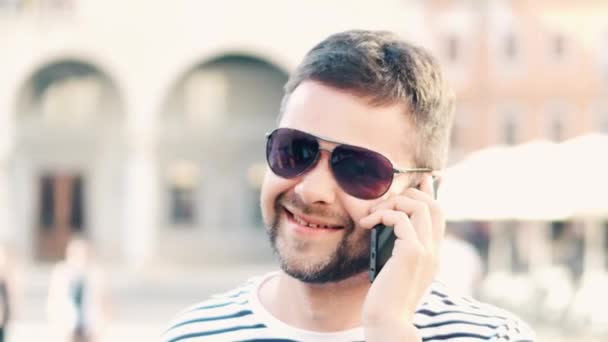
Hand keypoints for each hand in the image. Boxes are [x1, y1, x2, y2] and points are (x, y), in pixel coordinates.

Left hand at [359, 175, 444, 340]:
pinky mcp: (412, 253)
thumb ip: (398, 248)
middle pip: (433, 204)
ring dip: (393, 203)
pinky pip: (401, 218)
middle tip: (383, 203)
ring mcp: (426, 251)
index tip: (421, 179)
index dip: (430, 193)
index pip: (439, 214)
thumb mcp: (395, 268)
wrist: (387, 321)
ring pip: (420, 206)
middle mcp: (435, 250)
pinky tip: (367, 224)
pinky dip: (382, 215)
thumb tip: (388, 226)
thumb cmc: (386, 298)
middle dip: (409, 194)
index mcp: (433, 254)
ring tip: (372, 215)